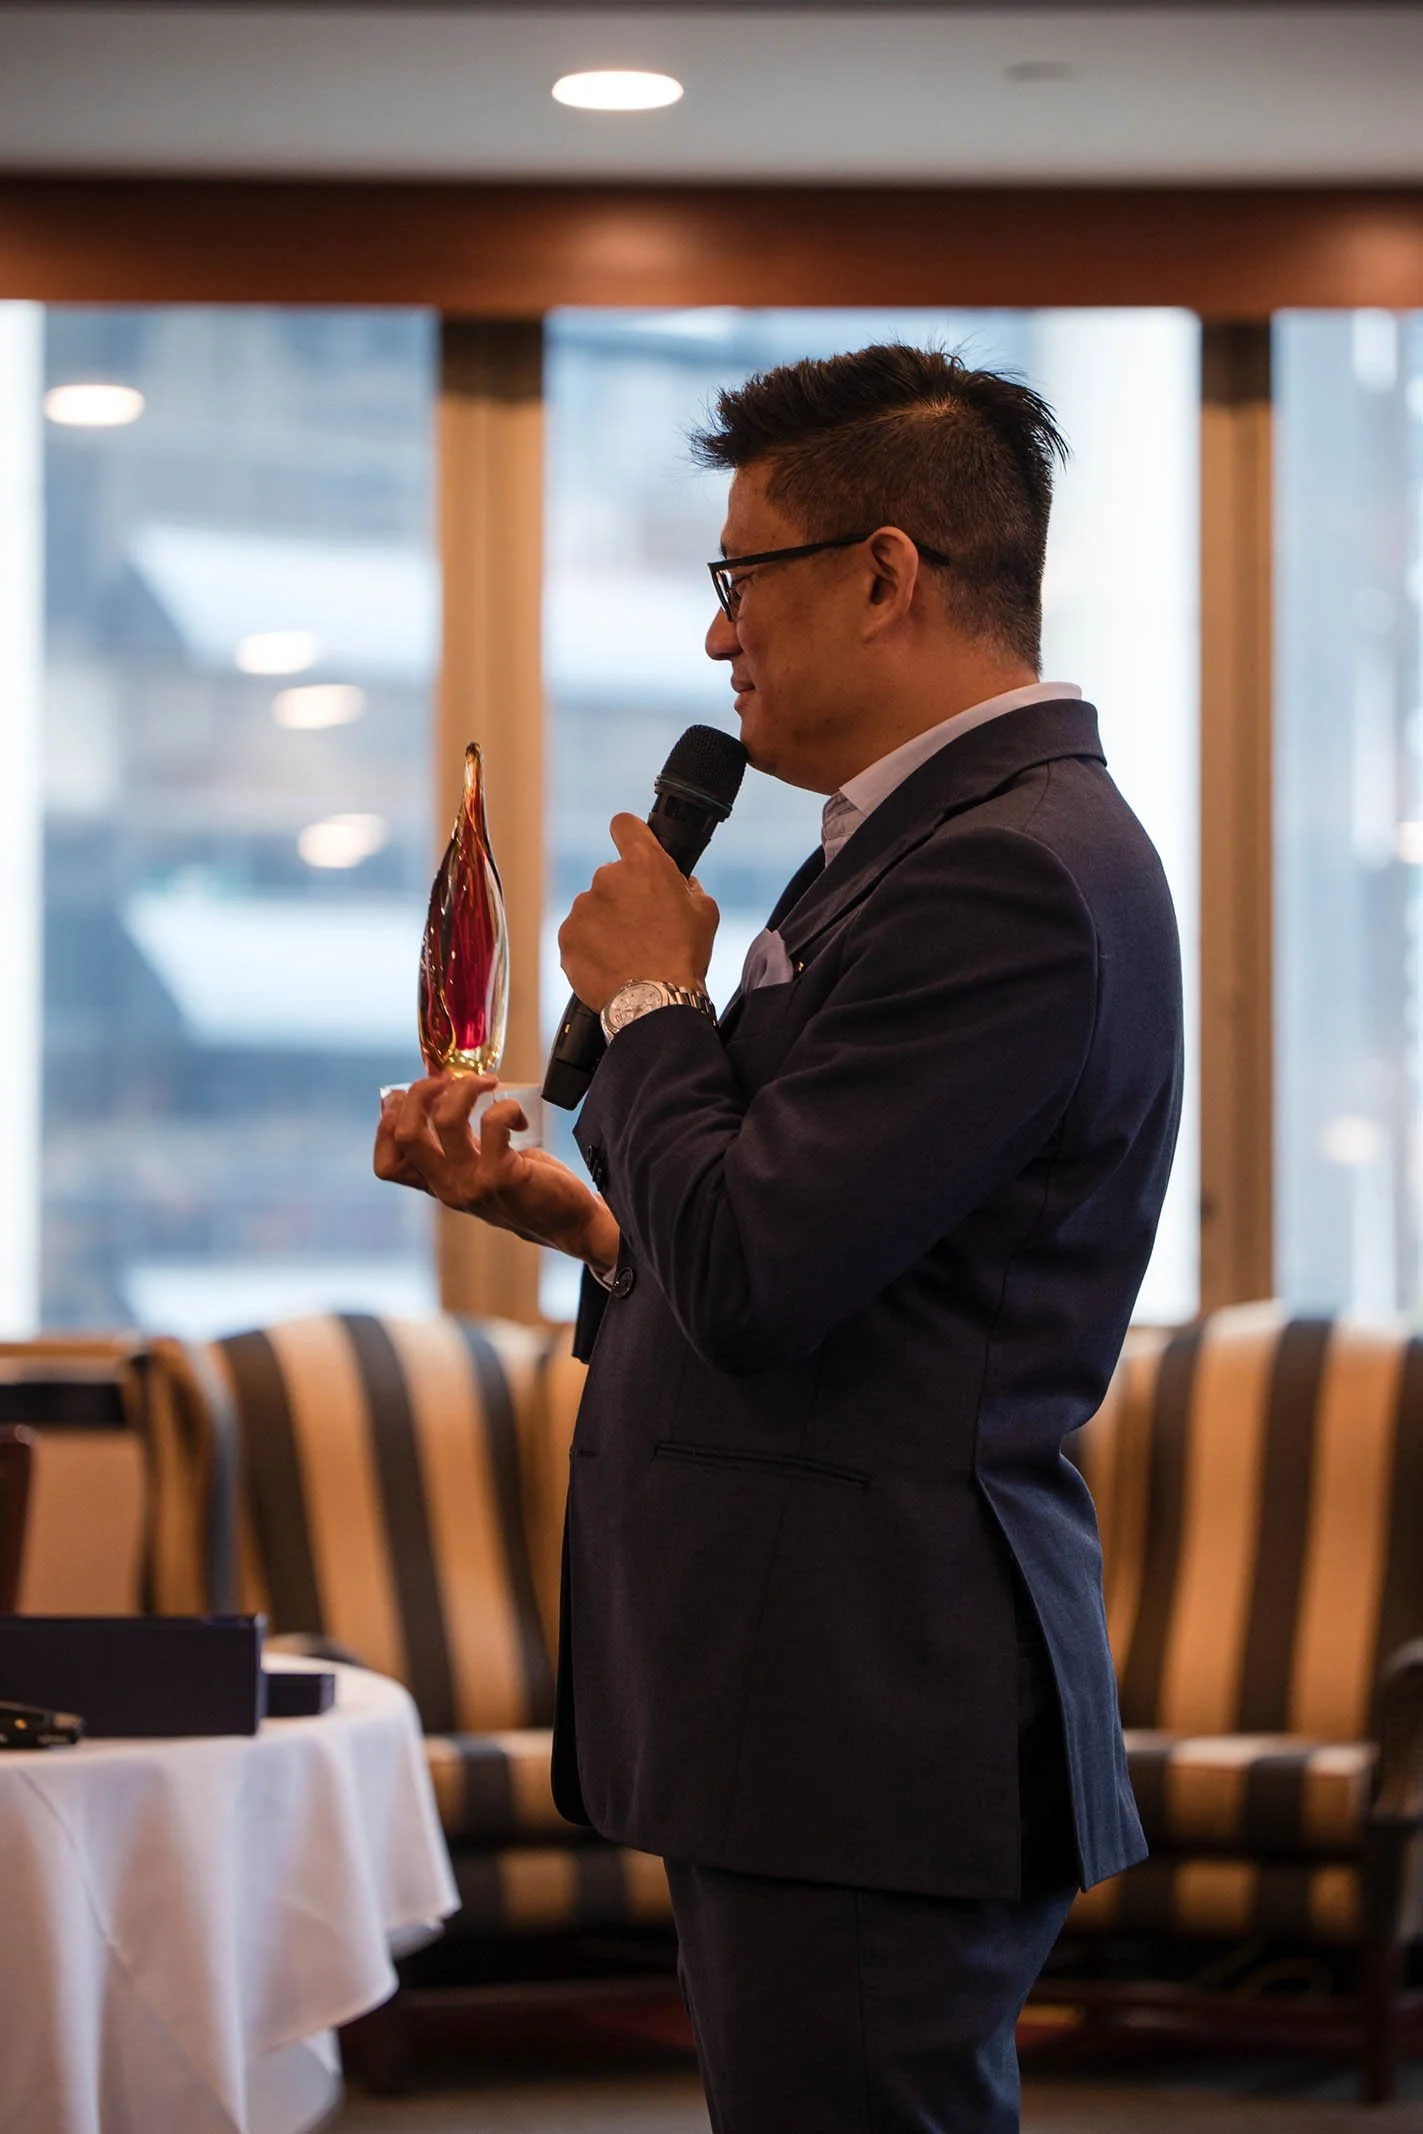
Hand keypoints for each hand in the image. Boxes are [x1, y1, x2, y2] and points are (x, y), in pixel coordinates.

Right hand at [373, 1075, 619, 1273]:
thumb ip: (455, 1146)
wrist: (565, 1221)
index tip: (410, 1098)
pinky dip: (506, 1107)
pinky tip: (517, 1118)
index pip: (387, 1164)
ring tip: (487, 1083)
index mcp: (437, 1185)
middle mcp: (447, 1187)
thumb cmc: (524, 1187)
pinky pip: (492, 1121)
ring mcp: (472, 1184)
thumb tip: (436, 1094)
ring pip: (445, 1119)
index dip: (388, 1124)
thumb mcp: (478, 1170)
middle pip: (405, 1134)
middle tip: (447, 1079)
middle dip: (420, 1092)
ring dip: (465, 1087)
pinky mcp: (502, 1176)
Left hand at [558, 815, 718, 1012]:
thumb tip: (679, 882)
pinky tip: (612, 963)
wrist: (655, 1002)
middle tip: (642, 926)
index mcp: (644, 864)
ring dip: (606, 923)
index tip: (631, 847)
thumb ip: (688, 886)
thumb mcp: (704, 912)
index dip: (629, 835)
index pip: (624, 825)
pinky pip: (579, 934)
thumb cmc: (683, 957)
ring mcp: (583, 907)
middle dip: (624, 895)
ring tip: (628, 952)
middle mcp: (607, 878)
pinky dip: (591, 946)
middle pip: (612, 876)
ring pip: (594, 908)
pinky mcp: (567, 935)